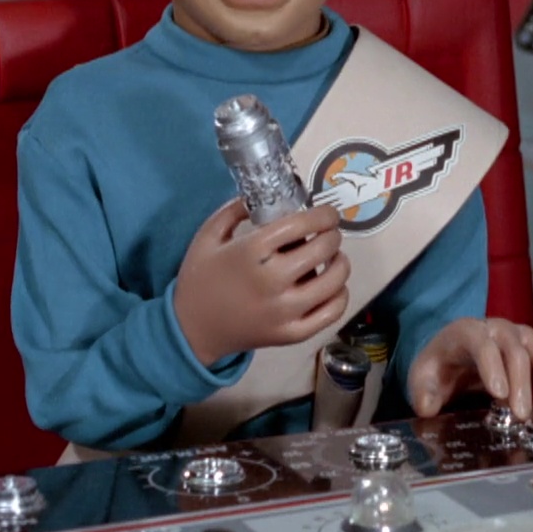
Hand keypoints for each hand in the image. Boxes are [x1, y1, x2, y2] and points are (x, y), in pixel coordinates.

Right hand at [173, 198, 350, 365]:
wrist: (191, 331)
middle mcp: (272, 280)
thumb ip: (235, 210)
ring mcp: (285, 311)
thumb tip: (266, 197)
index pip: (303, 224)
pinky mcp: (292, 334)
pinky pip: (332, 313)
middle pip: (324, 248)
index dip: (324, 215)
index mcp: (251, 251)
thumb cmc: (200, 279)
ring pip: (335, 280)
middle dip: (332, 235)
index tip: (328, 214)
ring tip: (333, 257)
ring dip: (340, 262)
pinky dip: (340, 295)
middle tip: (328, 234)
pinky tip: (333, 286)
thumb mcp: (208, 235)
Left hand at [406, 317, 532, 421]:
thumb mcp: (423, 377)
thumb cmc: (442, 366)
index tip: (499, 395)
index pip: (483, 344)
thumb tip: (428, 407)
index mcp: (468, 331)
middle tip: (523, 418)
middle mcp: (501, 329)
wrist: (457, 356)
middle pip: (518, 352)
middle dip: (524, 385)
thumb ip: (423, 391)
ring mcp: (525, 338)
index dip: (493, 367)